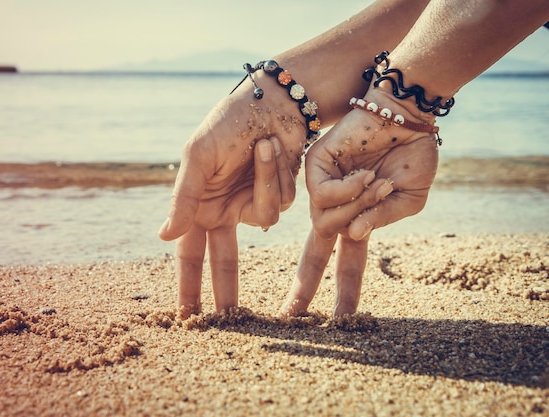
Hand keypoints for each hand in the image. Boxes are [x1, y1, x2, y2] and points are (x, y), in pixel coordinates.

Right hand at [159, 75, 309, 317]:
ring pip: (264, 219)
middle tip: (229, 321)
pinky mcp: (278, 194)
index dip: (188, 285)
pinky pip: (281, 202)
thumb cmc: (227, 123)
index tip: (186, 318)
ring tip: (262, 145)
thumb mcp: (199, 157)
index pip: (190, 254)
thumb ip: (183, 199)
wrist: (271, 101)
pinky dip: (278, 174)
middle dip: (227, 288)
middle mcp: (224, 209)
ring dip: (263, 180)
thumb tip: (164, 237)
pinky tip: (274, 148)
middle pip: (226, 260)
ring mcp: (252, 203)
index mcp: (199, 203)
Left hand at [281, 88, 438, 316]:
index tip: (337, 322)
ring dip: (360, 207)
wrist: (407, 115)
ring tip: (377, 182)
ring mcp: (323, 188)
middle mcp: (336, 207)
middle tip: (289, 315)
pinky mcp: (314, 167)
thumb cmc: (411, 154)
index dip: (343, 292)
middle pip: (314, 254)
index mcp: (359, 217)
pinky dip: (351, 189)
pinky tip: (365, 173)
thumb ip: (383, 220)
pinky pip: (324, 195)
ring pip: (326, 223)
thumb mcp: (409, 198)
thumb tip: (352, 235)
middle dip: (304, 286)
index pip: (345, 261)